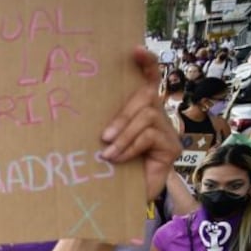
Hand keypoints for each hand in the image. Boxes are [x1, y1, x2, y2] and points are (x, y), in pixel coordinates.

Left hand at [99, 48, 182, 201]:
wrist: (118, 201)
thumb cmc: (107, 169)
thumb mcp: (104, 140)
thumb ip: (104, 123)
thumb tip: (78, 105)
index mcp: (140, 110)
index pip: (149, 79)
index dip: (146, 63)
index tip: (134, 49)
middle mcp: (158, 117)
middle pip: (146, 97)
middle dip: (123, 115)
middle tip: (104, 137)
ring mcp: (168, 132)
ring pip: (147, 117)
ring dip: (124, 135)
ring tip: (108, 154)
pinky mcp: (172, 148)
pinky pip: (150, 136)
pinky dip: (131, 147)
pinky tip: (118, 160)